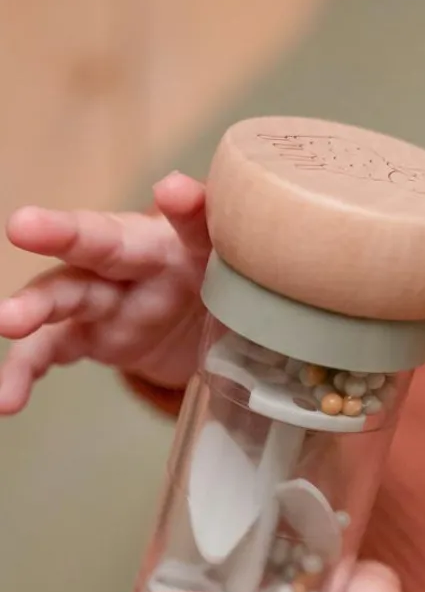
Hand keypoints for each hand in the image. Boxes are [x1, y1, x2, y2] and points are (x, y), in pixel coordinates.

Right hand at [0, 172, 209, 413]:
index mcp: (180, 242)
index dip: (187, 209)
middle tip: (26, 226)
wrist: (193, 319)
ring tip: (7, 321)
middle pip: (99, 242)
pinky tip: (7, 396)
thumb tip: (224, 217)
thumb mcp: (232, 272)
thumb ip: (234, 251)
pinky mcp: (85, 336)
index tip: (174, 194)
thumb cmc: (210, 281)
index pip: (191, 223)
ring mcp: (102, 298)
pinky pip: (50, 351)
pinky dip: (25, 372)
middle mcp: (131, 261)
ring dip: (32, 307)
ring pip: (62, 295)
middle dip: (65, 234)